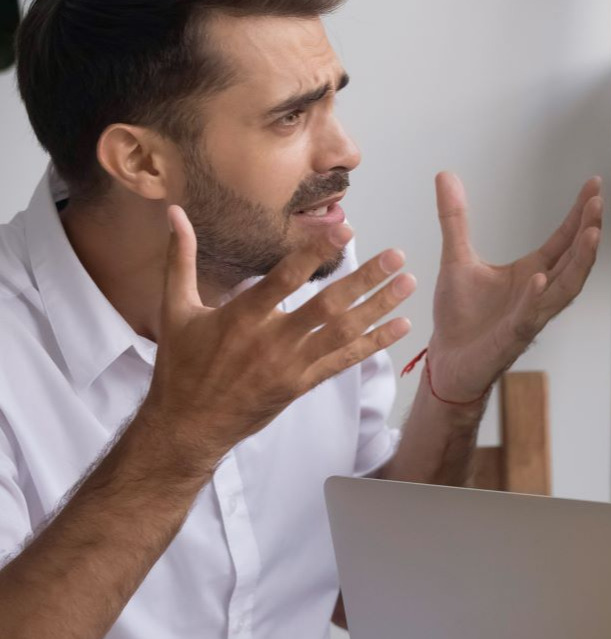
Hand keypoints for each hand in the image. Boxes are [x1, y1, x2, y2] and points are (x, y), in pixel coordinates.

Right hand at [142, 205, 414, 459]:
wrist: (188, 426)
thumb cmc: (181, 365)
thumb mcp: (174, 309)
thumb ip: (180, 259)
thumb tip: (174, 212)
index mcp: (241, 318)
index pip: (284, 280)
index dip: (315, 254)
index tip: (345, 231)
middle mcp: (271, 342)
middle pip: (326, 307)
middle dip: (365, 280)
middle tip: (396, 256)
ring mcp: (291, 366)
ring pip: (343, 333)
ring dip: (379, 308)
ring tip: (408, 283)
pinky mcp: (302, 385)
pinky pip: (344, 362)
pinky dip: (374, 344)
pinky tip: (401, 326)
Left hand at [425, 172, 602, 400]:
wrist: (447, 359)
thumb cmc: (459, 315)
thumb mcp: (456, 257)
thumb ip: (455, 218)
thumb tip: (445, 174)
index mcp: (532, 272)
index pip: (564, 239)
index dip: (580, 213)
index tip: (594, 185)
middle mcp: (540, 292)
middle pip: (574, 258)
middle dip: (588, 230)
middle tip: (598, 201)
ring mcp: (530, 314)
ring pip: (566, 286)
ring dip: (580, 260)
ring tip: (592, 233)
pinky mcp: (513, 335)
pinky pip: (529, 314)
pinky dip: (536, 296)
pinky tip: (541, 277)